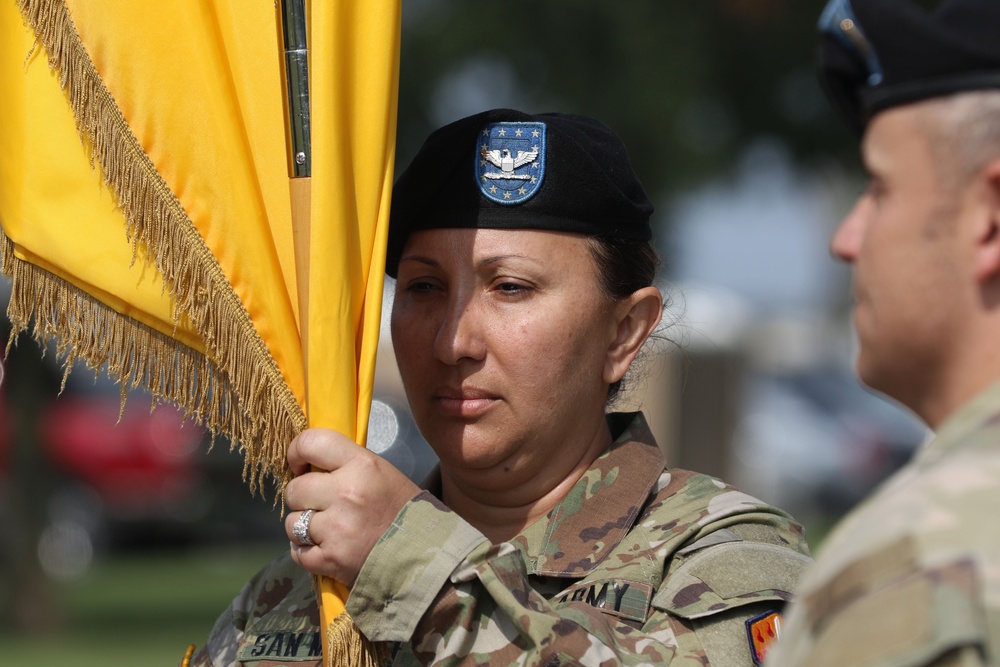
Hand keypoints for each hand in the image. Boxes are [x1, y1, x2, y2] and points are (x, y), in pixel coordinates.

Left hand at [283, 427, 420, 585]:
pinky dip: (307, 553)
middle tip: (319, 504)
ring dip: (303, 527)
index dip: (296, 452)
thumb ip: (346, 465)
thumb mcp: (382, 473)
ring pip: (291, 523)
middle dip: (301, 498)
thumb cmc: (403, 511)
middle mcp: (346, 493)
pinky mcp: (330, 559)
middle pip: (294, 489)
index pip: (312, 442)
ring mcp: (336, 528)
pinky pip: (297, 553)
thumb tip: (308, 463)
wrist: (426, 556)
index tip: (299, 464)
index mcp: (362, 465)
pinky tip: (325, 549)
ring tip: (327, 530)